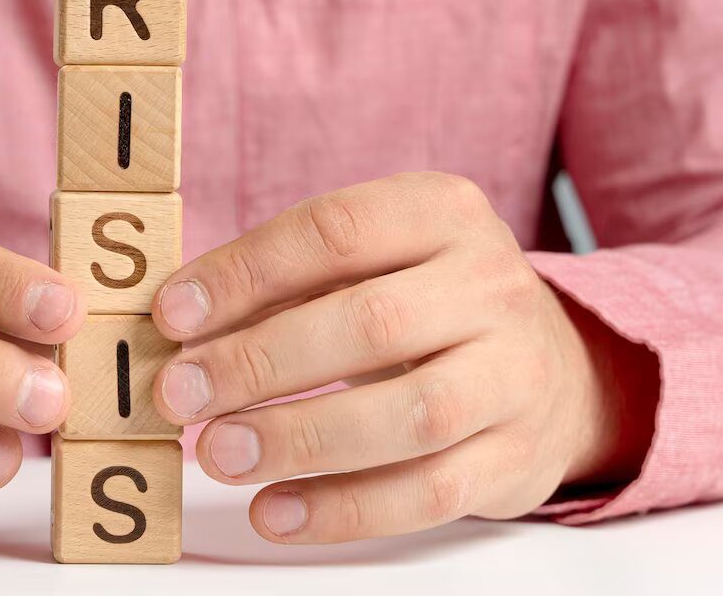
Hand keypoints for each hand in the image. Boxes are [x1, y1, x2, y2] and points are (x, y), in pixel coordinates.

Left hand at [149, 172, 654, 543]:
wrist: (549, 367)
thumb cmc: (423, 304)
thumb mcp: (371, 263)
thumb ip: (285, 283)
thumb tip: (180, 324)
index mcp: (443, 212)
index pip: (336, 231)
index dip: (245, 273)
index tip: (173, 314)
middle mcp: (491, 285)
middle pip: (372, 322)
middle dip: (261, 361)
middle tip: (181, 393)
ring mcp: (515, 374)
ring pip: (408, 413)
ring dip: (298, 438)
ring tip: (218, 453)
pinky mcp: (517, 458)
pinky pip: (429, 494)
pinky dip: (343, 508)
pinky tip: (275, 509)